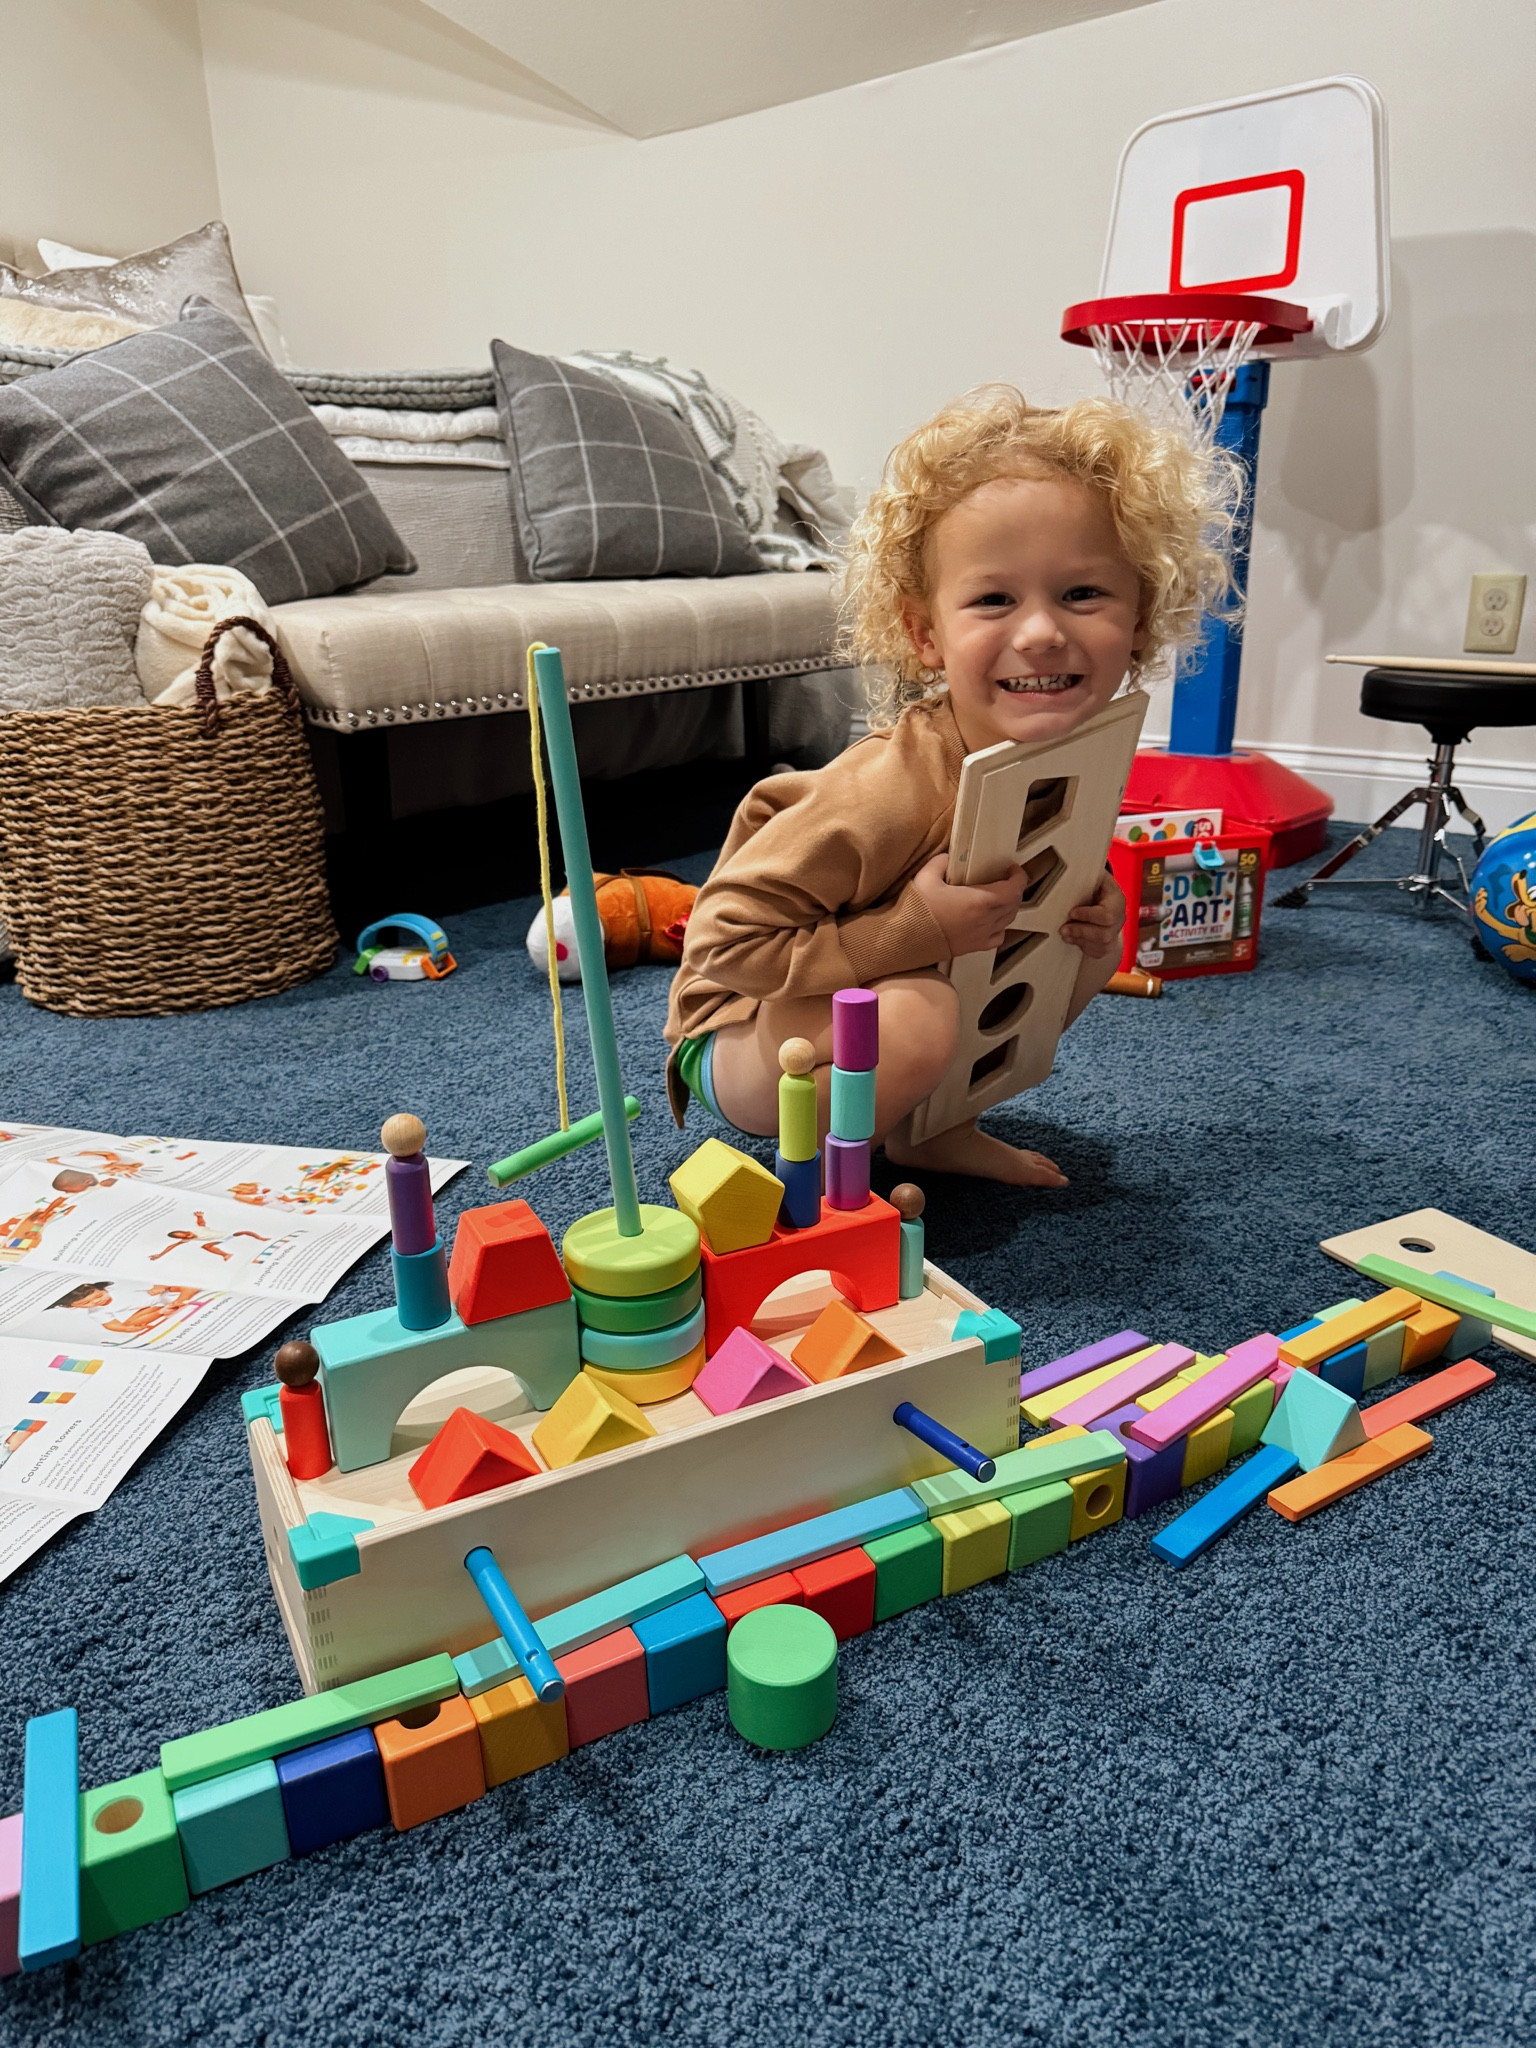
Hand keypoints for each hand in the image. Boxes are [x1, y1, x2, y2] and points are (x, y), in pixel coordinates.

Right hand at [911, 851, 1025, 957]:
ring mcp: (981, 936)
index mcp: (979, 901)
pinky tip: (991, 921)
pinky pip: (997, 937)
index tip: (1013, 869)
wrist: (905, 940)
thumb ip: (941, 862)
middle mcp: (985, 920)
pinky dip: (1000, 927)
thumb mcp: (926, 877)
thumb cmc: (916, 913)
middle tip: (1005, 879)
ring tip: (999, 897)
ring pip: (1008, 920)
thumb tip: (949, 858)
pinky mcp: (973, 947)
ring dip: (1009, 907)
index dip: (1018, 877)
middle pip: (1014, 904)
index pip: (1014, 889)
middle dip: (1014, 889)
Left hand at [1059, 870, 1124, 960]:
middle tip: (1063, 929)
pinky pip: (1097, 953)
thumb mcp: (1095, 876)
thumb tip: (1073, 867)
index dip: (1088, 916)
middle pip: (1104, 934)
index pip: (1107, 915)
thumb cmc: (1097, 887)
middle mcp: (1120, 919)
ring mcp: (1115, 934)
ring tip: (1065, 933)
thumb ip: (1087, 875)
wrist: (1103, 902)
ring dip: (1079, 940)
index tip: (1072, 913)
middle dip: (1081, 932)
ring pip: (1101, 946)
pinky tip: (1072, 938)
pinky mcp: (1108, 946)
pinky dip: (1083, 947)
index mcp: (1118, 901)